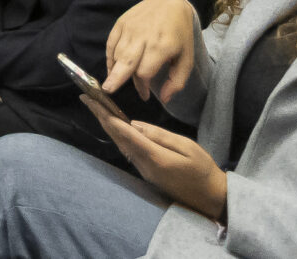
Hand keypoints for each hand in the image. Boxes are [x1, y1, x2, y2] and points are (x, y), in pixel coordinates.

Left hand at [88, 103, 226, 222]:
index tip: (94, 101)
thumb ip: (161, 136)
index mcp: (155, 157)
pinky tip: (112, 126)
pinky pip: (127, 151)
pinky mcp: (146, 173)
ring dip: (106, 126)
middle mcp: (144, 165)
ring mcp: (144, 171)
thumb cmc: (203, 170)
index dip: (108, 116)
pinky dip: (117, 136)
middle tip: (86, 98)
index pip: (126, 133)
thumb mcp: (187, 147)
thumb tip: (135, 124)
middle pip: (118, 138)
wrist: (210, 198)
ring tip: (95, 108)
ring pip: (120, 145)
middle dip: (101, 117)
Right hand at [102, 0, 200, 102]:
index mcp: (162, 47)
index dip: (143, 87)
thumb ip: (177, 81)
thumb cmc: (179, 34)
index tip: (145, 95)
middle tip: (108, 90)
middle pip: (126, 62)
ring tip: (113, 83)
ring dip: (115, 71)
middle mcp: (144, 37)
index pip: (144, 72)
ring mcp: (130, 28)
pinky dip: (109, 57)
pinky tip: (112, 68)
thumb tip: (165, 99)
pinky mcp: (121, 22)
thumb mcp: (186, 58)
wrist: (169, 3)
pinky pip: (111, 43)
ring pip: (117, 54)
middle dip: (116, 78)